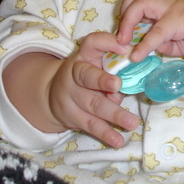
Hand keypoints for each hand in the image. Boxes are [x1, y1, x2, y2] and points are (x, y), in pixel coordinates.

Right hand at [3, 33, 139, 148]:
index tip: (126, 48)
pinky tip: (118, 141)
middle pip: (87, 76)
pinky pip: (90, 125)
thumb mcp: (96, 64)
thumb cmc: (86, 74)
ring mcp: (71, 96)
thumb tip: (132, 83)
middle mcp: (74, 73)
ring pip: (93, 104)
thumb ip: (114, 70)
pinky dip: (106, 134)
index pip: (93, 43)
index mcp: (85, 55)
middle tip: (118, 85)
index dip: (108, 43)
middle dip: (102, 81)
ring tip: (132, 123)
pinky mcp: (72, 116)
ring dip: (114, 114)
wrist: (51, 93)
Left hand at [116, 0, 183, 60]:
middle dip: (124, 11)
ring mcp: (175, 8)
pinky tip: (137, 57)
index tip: (123, 36)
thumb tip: (147, 49)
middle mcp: (168, 2)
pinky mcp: (181, 19)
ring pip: (142, 1)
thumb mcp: (181, 42)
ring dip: (128, 20)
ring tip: (124, 41)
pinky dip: (144, 45)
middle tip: (121, 35)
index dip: (128, 14)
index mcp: (168, 5)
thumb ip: (164, 43)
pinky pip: (157, 31)